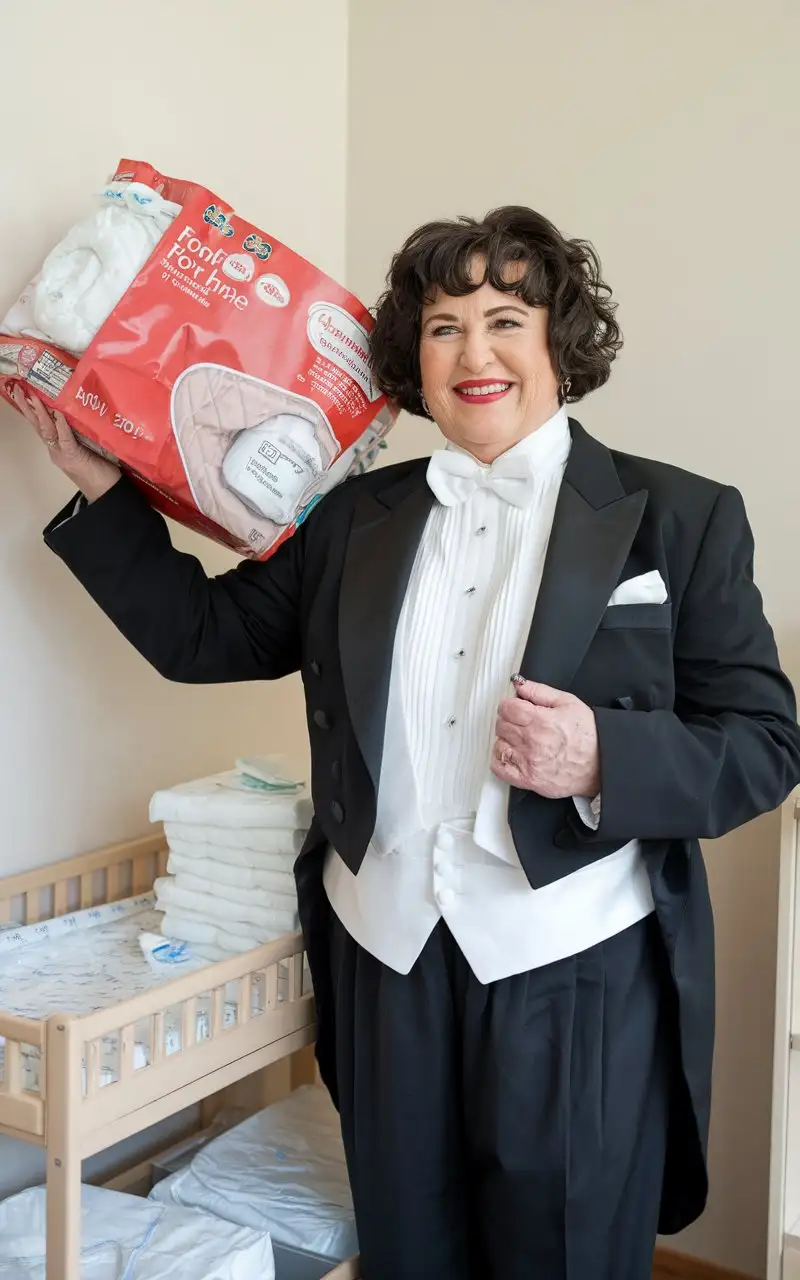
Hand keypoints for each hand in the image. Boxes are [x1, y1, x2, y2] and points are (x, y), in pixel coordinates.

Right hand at [11, 386, 120, 501]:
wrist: (106, 492)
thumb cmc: (101, 471)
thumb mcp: (87, 447)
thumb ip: (79, 433)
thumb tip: (79, 413)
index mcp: (57, 447)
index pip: (41, 425)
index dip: (33, 409)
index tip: (25, 392)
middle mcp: (56, 450)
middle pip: (38, 425)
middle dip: (26, 406)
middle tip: (17, 388)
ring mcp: (63, 454)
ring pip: (47, 431)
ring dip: (40, 413)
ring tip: (32, 396)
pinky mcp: (74, 457)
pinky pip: (65, 440)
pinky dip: (62, 427)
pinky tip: (57, 415)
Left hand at [491, 679, 599, 799]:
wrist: (602, 764)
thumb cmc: (589, 735)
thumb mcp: (568, 703)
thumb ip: (540, 691)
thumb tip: (520, 684)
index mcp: (540, 720)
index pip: (506, 708)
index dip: (509, 705)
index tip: (516, 707)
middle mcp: (531, 742)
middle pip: (501, 725)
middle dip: (509, 720)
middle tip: (521, 723)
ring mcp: (528, 762)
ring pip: (499, 745)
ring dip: (506, 740)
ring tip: (520, 740)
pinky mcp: (529, 779)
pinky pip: (500, 769)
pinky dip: (501, 760)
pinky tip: (512, 755)